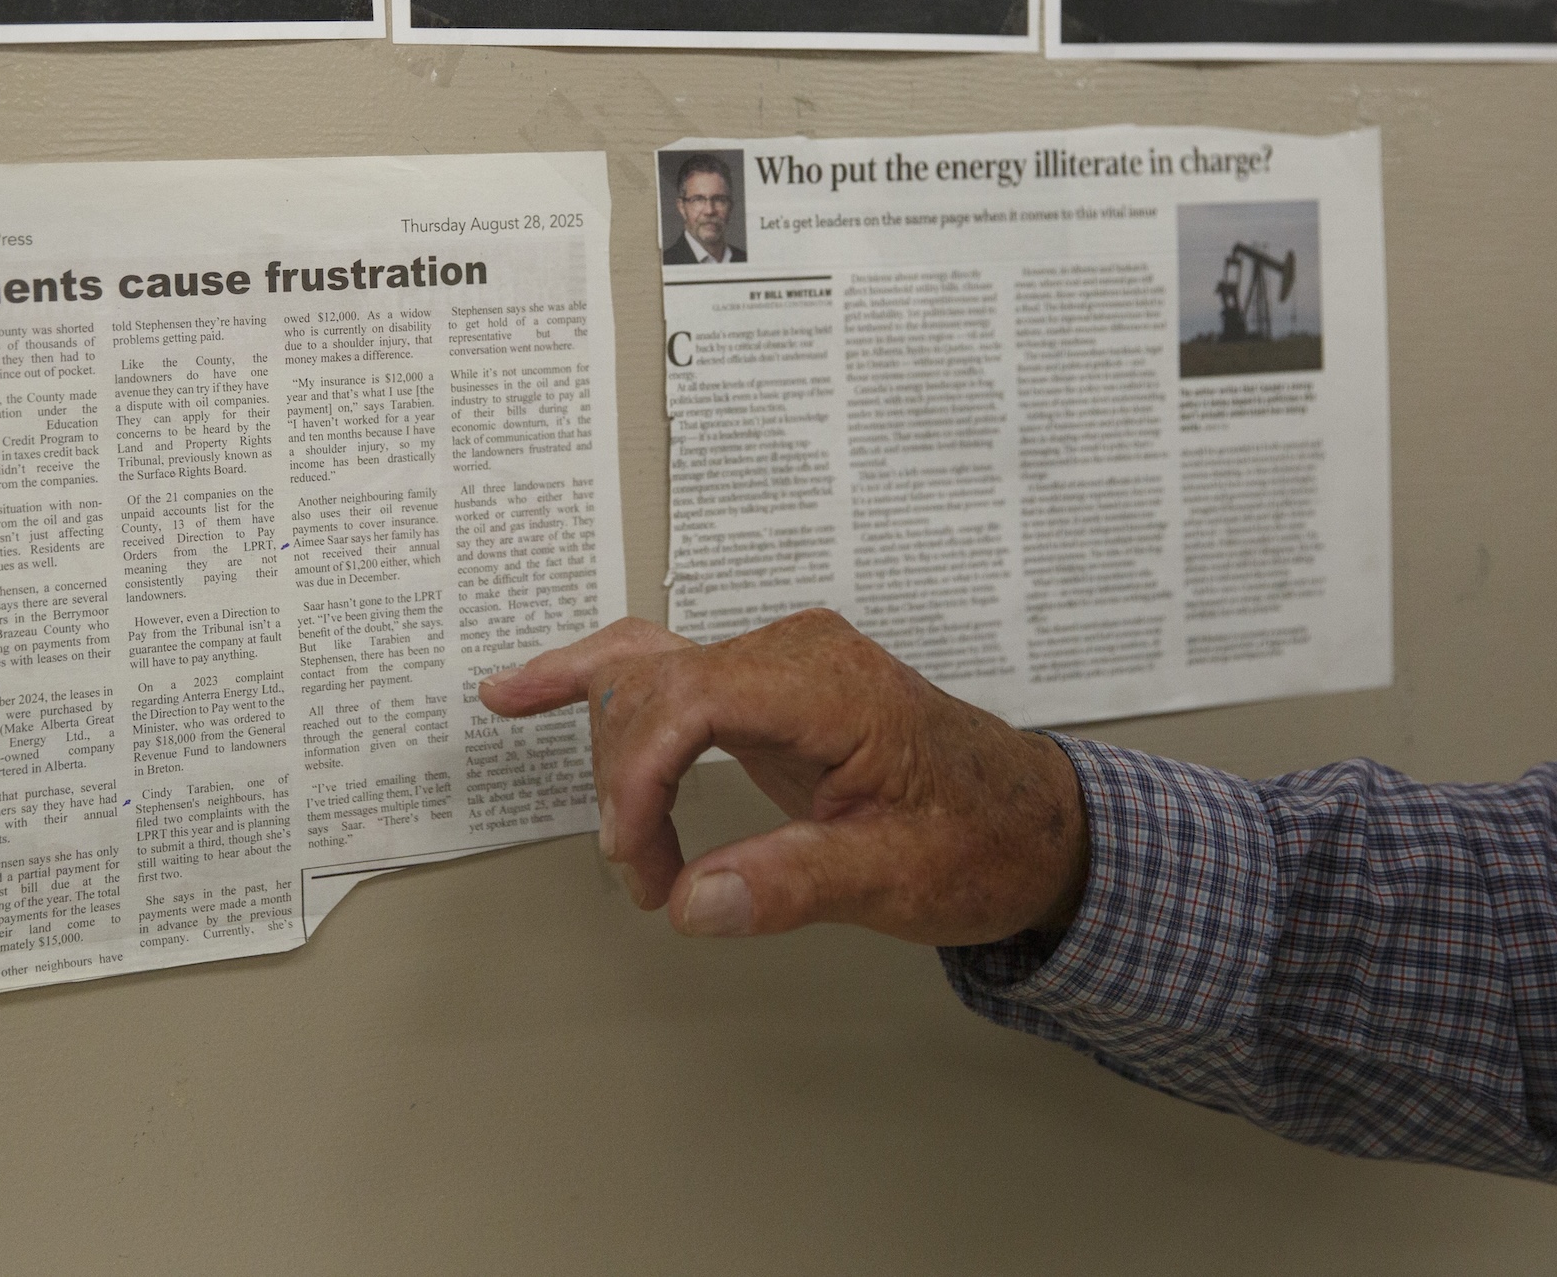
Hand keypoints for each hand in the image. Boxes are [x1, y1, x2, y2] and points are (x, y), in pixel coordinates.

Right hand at [477, 610, 1087, 944]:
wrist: (1031, 825)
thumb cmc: (978, 841)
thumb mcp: (896, 878)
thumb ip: (793, 884)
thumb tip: (695, 902)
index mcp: (826, 684)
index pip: (690, 696)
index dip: (640, 774)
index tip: (635, 855)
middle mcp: (793, 654)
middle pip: (655, 687)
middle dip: (630, 786)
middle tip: (652, 882)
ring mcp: (774, 665)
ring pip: (646, 679)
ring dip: (619, 761)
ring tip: (627, 844)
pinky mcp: (762, 690)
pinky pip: (662, 674)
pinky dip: (596, 685)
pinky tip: (525, 689)